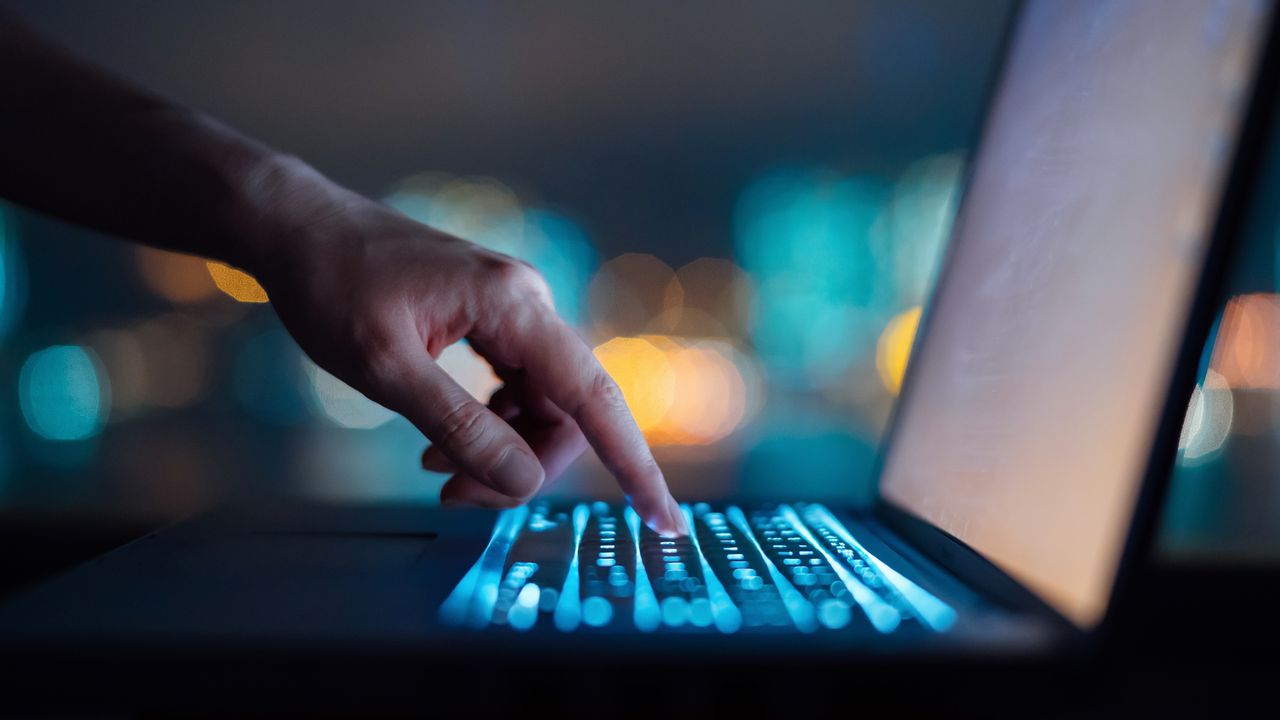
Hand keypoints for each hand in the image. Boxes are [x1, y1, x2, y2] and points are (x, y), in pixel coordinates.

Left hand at [249, 186, 688, 536]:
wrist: (296, 227)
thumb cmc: (331, 285)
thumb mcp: (386, 368)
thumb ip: (460, 426)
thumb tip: (524, 479)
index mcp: (514, 306)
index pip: (594, 398)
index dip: (633, 464)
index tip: (663, 519)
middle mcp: (526, 303)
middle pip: (564, 409)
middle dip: (524, 464)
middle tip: (457, 496)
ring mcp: (510, 309)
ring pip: (538, 403)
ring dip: (501, 447)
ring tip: (436, 467)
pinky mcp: (489, 317)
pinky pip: (513, 386)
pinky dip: (487, 423)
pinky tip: (440, 441)